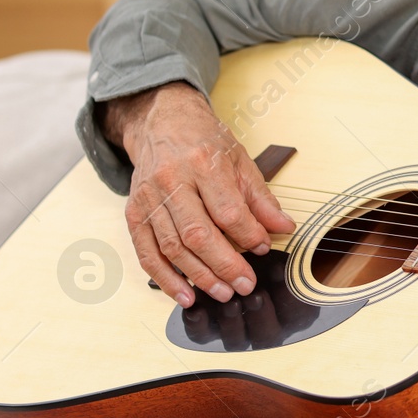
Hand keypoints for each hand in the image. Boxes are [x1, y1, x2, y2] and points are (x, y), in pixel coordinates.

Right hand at [100, 83, 295, 306]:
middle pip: (197, 234)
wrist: (163, 122)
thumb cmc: (204, 141)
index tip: (264, 248)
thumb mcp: (240, 160)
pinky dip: (165, 278)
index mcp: (203, 164)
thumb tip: (283, 228)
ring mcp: (149, 198)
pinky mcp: (134, 213)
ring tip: (222, 293)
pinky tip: (185, 294)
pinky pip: (147, 252)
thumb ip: (261, 198)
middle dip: (224, 265)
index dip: (248, 235)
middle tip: (244, 285)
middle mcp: (171, 181)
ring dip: (198, 276)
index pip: (228, 211)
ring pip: (172, 247)